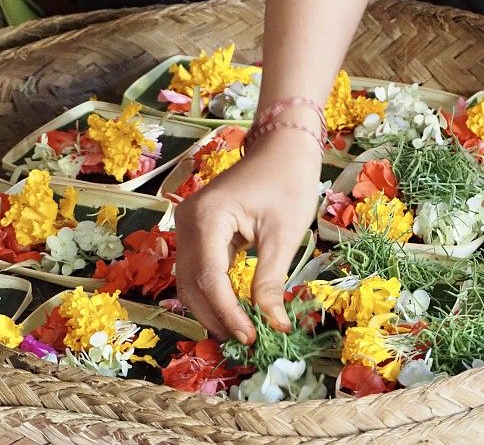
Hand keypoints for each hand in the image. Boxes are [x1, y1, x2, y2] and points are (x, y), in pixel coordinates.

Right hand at [175, 129, 321, 342]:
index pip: (210, 279)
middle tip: (246, 342)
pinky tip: (235, 310)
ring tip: (241, 332)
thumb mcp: (284, 235)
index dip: (228, 313)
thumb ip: (271, 281)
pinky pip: (200, 268)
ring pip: (191, 280)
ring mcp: (188, 225)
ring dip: (213, 308)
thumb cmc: (289, 182)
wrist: (283, 147)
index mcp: (207, 218)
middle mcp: (186, 222)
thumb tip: (273, 325)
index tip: (251, 338)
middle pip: (192, 284)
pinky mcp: (198, 229)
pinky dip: (215, 291)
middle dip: (217, 317)